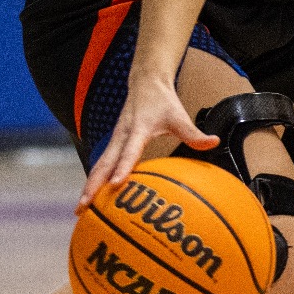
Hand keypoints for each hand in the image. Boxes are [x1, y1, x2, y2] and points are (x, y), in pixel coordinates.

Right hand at [79, 77, 218, 208]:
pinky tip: (89, 199)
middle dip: (93, 186)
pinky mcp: (112, 144)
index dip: (123, 168)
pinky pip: (101, 165)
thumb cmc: (163, 102)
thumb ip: (194, 133)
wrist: (145, 83)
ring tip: (79, 211)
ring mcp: (114, 140)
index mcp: (137, 129)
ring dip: (89, 187)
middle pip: (104, 164)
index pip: (129, 152)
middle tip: (83, 207)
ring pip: (98, 166)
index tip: (116, 185)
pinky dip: (93, 181)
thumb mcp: (179, 116)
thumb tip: (214, 143)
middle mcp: (121, 136)